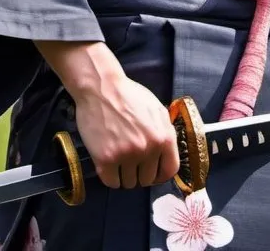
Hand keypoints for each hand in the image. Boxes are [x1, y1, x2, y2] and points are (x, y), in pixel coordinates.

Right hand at [35, 39, 178, 189]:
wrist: (101, 87)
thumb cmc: (129, 95)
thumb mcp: (156, 109)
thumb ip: (165, 132)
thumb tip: (167, 154)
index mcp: (163, 137)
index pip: (169, 170)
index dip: (160, 174)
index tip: (152, 172)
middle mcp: (147, 149)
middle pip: (147, 179)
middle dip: (139, 172)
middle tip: (130, 159)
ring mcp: (126, 155)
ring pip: (129, 183)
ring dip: (123, 174)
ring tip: (118, 157)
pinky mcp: (105, 160)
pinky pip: (111, 183)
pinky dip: (110, 176)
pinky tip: (108, 162)